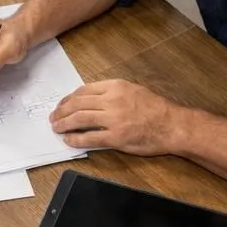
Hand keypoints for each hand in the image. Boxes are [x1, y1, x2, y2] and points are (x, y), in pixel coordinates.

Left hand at [48, 79, 181, 156]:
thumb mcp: (133, 90)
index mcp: (116, 86)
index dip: (68, 98)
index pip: (84, 90)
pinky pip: (90, 138)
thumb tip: (90, 99)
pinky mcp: (116, 137)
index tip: (62, 104)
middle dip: (61, 111)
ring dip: (64, 124)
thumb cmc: (156, 108)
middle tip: (53, 117)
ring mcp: (113, 119)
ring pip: (79, 120)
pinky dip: (76, 139)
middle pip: (77, 104)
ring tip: (56, 128)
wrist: (173, 125)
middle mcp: (112, 100)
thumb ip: (112, 92)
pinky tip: (69, 140)